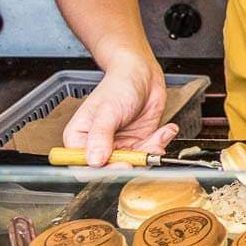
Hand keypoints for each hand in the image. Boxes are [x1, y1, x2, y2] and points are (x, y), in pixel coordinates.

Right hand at [62, 53, 177, 165]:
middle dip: (133, 163)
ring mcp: (118, 146)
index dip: (103, 171)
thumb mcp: (108, 110)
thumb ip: (100, 136)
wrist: (142, 74)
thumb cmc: (119, 85)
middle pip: (111, 170)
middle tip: (147, 153)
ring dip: (150, 152)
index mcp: (79, 138)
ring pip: (133, 164)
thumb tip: (93, 160)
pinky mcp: (137, 144)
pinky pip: (148, 154)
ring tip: (159, 135)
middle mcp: (97, 146)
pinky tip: (165, 130)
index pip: (83, 167)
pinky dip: (159, 144)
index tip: (123, 165)